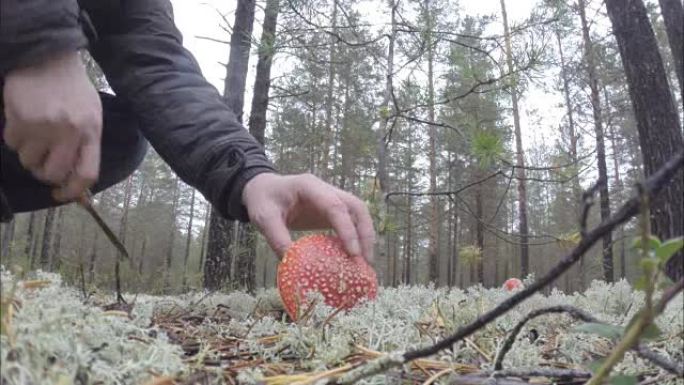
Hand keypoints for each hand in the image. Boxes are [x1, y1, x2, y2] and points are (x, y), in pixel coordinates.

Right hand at [2, 50, 101, 201]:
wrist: (47, 57)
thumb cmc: (72, 89)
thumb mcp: (90, 116)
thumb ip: (85, 146)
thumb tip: (75, 181)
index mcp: (91, 131)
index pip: (87, 174)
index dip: (74, 191)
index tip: (62, 194)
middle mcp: (69, 131)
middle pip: (53, 173)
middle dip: (45, 173)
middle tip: (43, 162)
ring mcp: (43, 126)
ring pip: (29, 161)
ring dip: (29, 154)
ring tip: (35, 134)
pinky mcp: (19, 119)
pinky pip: (13, 144)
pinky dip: (16, 139)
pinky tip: (23, 121)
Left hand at [242, 173, 375, 261]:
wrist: (262, 189)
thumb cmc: (263, 200)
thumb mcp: (263, 218)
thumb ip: (277, 238)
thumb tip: (293, 264)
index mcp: (309, 186)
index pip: (335, 206)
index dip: (347, 229)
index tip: (353, 253)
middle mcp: (325, 189)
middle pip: (356, 207)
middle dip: (365, 233)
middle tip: (365, 260)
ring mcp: (331, 197)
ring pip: (358, 212)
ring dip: (365, 235)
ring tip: (365, 261)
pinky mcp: (331, 209)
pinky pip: (350, 221)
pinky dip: (356, 237)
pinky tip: (354, 256)